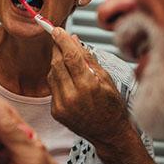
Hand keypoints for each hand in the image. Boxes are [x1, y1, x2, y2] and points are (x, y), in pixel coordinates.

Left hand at [47, 27, 132, 144]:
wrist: (109, 133)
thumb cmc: (112, 106)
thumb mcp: (107, 79)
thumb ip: (89, 59)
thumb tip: (75, 40)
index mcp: (88, 86)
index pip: (70, 56)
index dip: (62, 40)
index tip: (56, 29)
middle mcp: (72, 96)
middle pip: (57, 63)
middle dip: (57, 48)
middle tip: (59, 38)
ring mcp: (62, 106)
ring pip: (52, 74)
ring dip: (56, 62)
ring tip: (66, 58)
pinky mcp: (56, 112)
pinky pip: (52, 87)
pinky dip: (57, 77)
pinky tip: (66, 76)